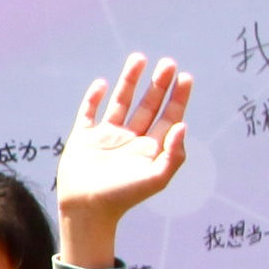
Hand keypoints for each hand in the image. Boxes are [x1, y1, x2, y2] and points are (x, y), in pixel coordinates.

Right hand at [53, 56, 194, 260]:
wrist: (87, 209)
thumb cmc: (123, 197)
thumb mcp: (156, 178)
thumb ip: (174, 154)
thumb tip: (182, 125)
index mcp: (149, 149)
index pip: (168, 117)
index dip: (177, 98)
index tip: (184, 77)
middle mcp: (130, 139)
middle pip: (148, 105)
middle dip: (158, 84)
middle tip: (168, 63)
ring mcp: (106, 137)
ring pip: (121, 102)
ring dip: (130, 81)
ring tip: (139, 58)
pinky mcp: (83, 138)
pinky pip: (88, 112)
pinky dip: (93, 97)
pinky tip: (102, 84)